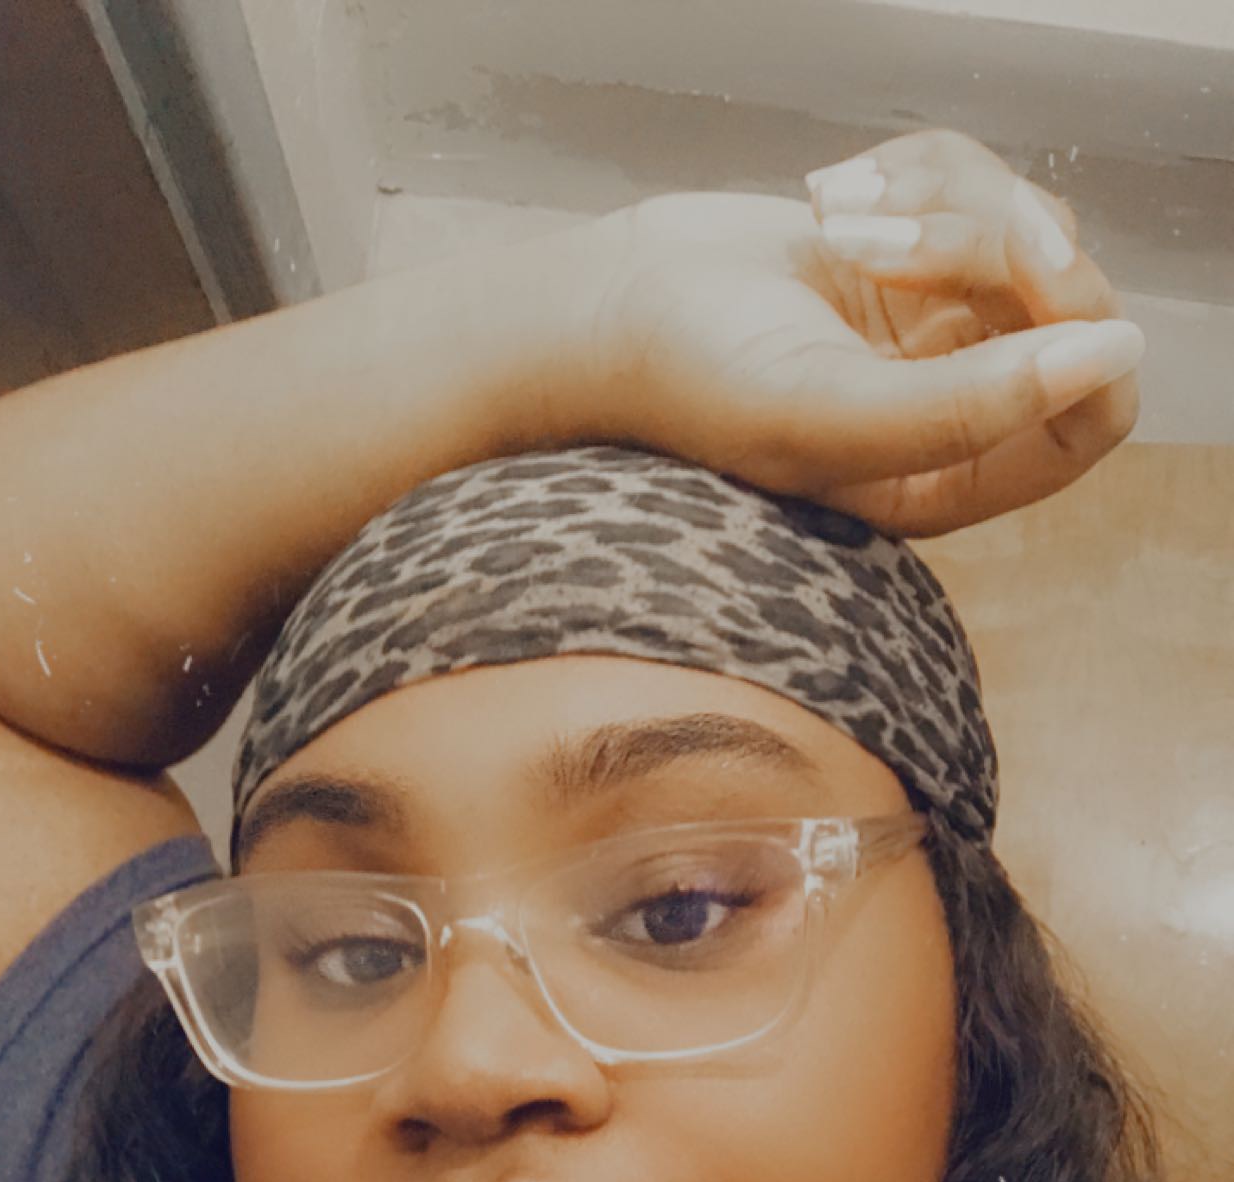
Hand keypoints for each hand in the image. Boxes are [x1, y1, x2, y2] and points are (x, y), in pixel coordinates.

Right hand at [570, 129, 1141, 535]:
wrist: (604, 308)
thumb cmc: (694, 384)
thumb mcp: (825, 413)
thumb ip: (966, 408)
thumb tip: (1111, 356)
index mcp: (950, 481)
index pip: (1091, 414)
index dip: (1081, 328)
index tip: (1024, 261)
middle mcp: (958, 409)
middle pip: (1065, 302)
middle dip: (984, 242)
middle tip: (883, 237)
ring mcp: (939, 327)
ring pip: (1023, 225)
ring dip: (936, 197)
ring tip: (841, 221)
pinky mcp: (913, 253)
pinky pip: (973, 181)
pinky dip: (911, 168)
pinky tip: (832, 200)